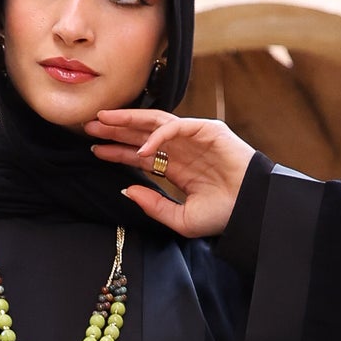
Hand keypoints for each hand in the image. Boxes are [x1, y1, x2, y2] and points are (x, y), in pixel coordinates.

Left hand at [89, 111, 255, 238]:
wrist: (252, 211)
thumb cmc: (223, 216)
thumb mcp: (180, 219)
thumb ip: (154, 205)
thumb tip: (126, 190)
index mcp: (178, 169)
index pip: (141, 155)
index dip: (117, 151)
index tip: (94, 150)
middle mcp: (183, 150)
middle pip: (142, 135)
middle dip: (116, 131)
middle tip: (88, 128)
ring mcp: (195, 138)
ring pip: (154, 124)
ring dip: (128, 121)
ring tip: (102, 121)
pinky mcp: (208, 130)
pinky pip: (176, 127)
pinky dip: (157, 134)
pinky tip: (140, 148)